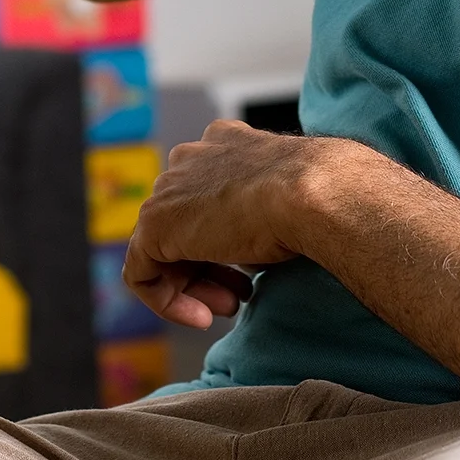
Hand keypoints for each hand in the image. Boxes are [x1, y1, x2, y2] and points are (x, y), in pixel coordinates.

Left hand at [121, 120, 378, 328]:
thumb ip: (257, 217)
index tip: (250, 278)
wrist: (315, 193)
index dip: (228, 247)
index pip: (209, 200)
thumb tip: (252, 249)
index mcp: (224, 143)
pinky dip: (165, 300)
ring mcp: (169, 188)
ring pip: (163, 249)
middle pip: (184, 225)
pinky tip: (201, 316)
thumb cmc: (317, 199)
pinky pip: (141, 271)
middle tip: (238, 299)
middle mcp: (191, 158)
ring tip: (226, 309)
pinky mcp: (155, 223)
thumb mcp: (286, 205)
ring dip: (193, 287)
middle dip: (210, 270)